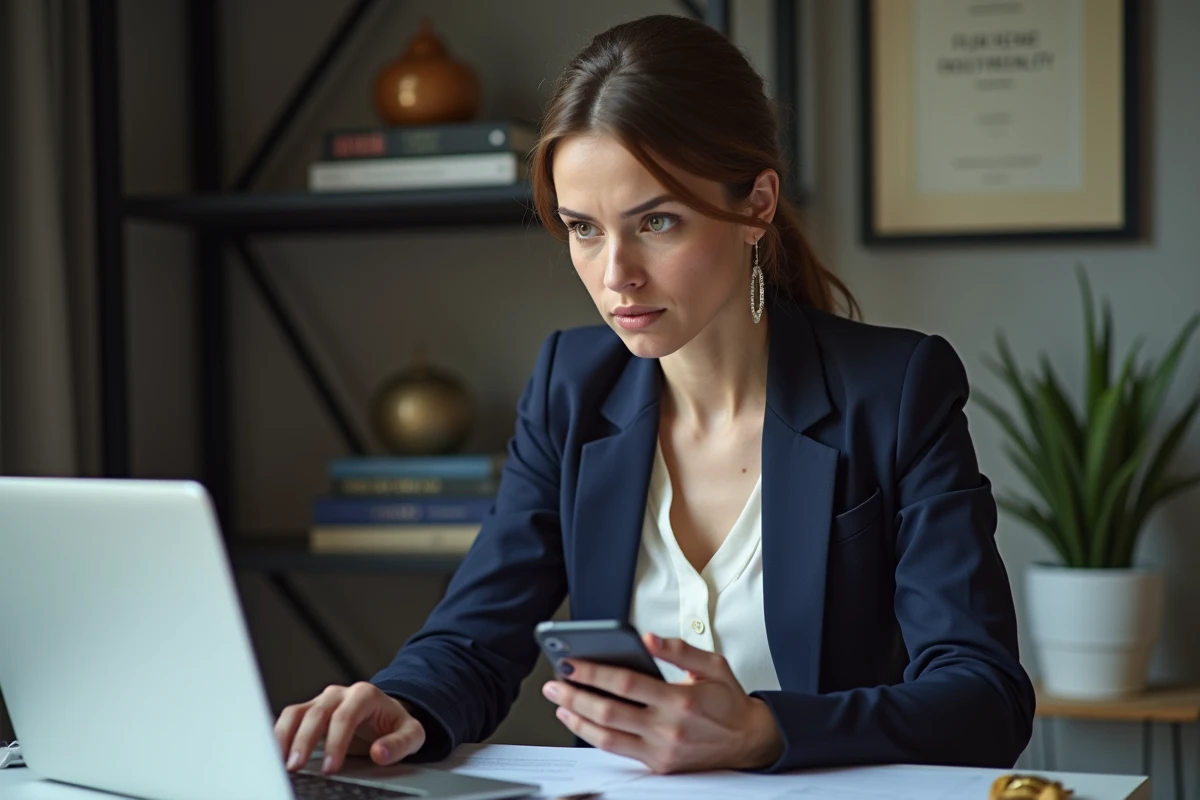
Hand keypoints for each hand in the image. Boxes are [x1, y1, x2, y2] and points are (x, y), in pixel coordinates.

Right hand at [274, 682, 425, 774]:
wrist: (385, 715)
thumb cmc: (395, 724)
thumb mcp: (411, 734)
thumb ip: (400, 744)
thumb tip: (379, 754)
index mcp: (365, 695)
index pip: (346, 716)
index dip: (336, 742)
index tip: (329, 767)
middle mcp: (340, 694)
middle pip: (317, 713)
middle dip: (304, 741)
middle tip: (296, 767)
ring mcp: (322, 701)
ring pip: (297, 712)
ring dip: (285, 736)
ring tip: (281, 761)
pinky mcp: (309, 711)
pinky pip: (289, 718)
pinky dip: (279, 734)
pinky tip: (276, 753)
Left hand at [541, 633, 783, 772]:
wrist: (749, 741)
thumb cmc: (728, 701)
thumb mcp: (713, 665)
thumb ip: (679, 650)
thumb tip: (648, 637)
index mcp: (680, 700)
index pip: (625, 683)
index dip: (594, 672)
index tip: (571, 662)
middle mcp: (667, 729)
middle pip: (608, 712)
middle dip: (574, 696)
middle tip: (554, 684)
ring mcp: (661, 751)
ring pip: (606, 737)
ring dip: (577, 720)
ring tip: (559, 704)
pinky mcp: (658, 765)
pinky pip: (618, 751)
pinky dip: (594, 736)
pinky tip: (581, 723)